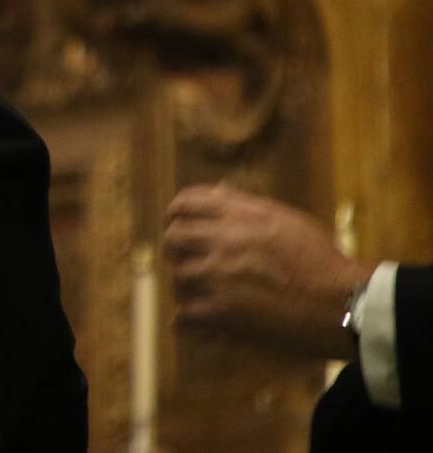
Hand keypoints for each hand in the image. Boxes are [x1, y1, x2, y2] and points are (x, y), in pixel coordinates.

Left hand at [163, 183, 374, 359]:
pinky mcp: (221, 312)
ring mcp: (219, 277)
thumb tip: (217, 194)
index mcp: (241, 216)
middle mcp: (224, 241)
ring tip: (201, 293)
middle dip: (177, 249)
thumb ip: (248, 207)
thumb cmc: (324, 262)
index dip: (176, 213)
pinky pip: (183, 316)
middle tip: (187, 260)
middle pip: (172, 237)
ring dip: (187, 286)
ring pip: (177, 277)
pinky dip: (188, 321)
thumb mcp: (287, 220)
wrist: (344, 304)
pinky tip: (197, 323)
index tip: (176, 223)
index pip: (186, 202)